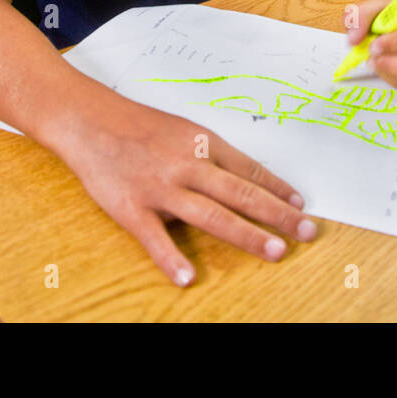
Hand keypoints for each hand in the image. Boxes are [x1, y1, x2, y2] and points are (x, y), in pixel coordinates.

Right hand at [55, 91, 317, 286]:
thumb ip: (209, 154)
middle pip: (240, 193)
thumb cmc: (137, 125)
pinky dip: (170, 258)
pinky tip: (187, 278)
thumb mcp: (182, 129)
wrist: (88, 119)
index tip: (301, 206)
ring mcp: (160, 187)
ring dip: (246, 235)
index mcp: (201, 142)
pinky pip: (154, 237)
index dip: (277, 188)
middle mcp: (187, 164)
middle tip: (308, 232)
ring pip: (210, 214)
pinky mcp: (131, 207)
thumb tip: (242, 179)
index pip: (248, 169)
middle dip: (278, 214)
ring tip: (275, 252)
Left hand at [344, 0, 396, 93]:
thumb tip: (353, 40)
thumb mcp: (377, 6)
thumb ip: (360, 16)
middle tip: (372, 58)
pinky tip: (389, 69)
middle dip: (389, 64)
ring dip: (390, 73)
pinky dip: (396, 81)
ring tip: (379, 61)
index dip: (390, 45)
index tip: (373, 45)